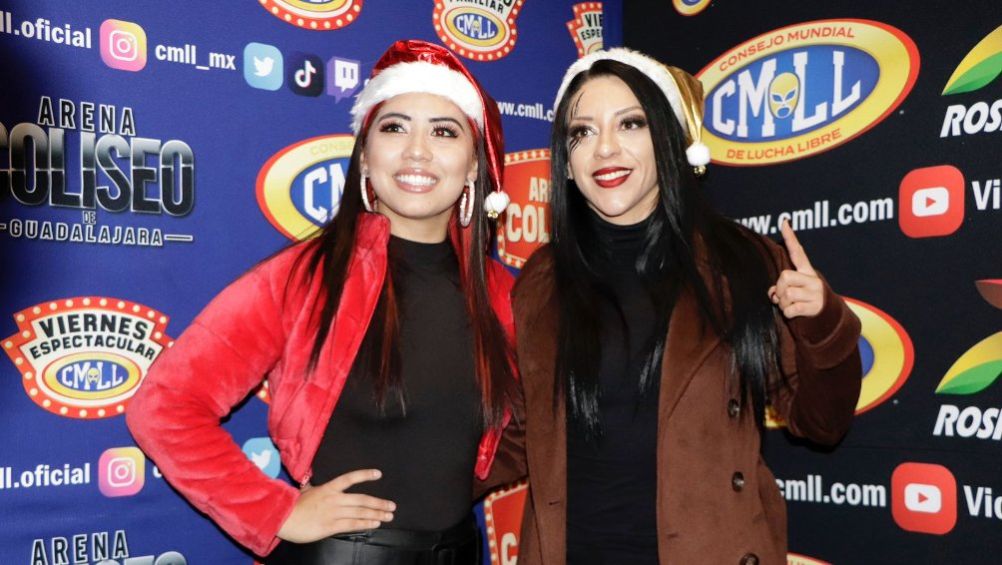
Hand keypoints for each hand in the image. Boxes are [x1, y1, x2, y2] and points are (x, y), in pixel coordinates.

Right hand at [277, 469, 395, 542]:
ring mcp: (333, 512)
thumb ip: (313, 486)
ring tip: (388, 515)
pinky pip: (352, 524)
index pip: (349, 478)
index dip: (364, 475)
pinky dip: (365, 523)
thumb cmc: (293, 505)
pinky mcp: (330, 526)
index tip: (378, 474)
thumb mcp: (305, 490)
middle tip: (392, 506)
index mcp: (328, 488)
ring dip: (376, 513)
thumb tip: (310, 479)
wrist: (283, 518)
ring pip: (360, 512)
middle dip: (379, 503)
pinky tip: (375, 523)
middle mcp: (334, 499)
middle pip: (361, 499)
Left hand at [768, 220, 823, 318]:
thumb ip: (782, 287)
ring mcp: (815, 293)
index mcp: (807, 271)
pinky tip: (793, 313)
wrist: (827, 318)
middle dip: (779, 289)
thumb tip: (772, 293)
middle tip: (783, 297)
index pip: (797, 252)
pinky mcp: (815, 307)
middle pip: (784, 276)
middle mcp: (813, 279)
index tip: (784, 222)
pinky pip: (791, 309)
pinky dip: (787, 313)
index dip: (790, 238)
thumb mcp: (796, 290)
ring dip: (782, 303)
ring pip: (786, 294)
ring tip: (789, 306)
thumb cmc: (805, 301)